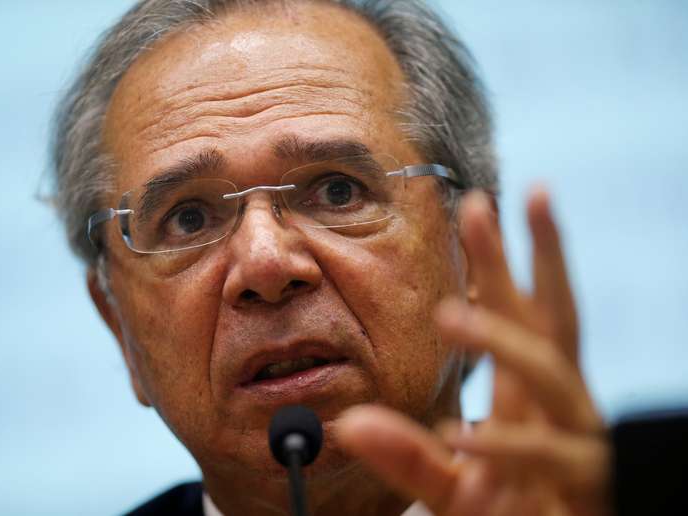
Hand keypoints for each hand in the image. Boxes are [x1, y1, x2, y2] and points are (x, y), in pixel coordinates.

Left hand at [336, 188, 611, 515]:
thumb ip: (405, 454)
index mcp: (528, 395)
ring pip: (552, 375)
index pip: (522, 311)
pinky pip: (546, 457)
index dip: (502, 259)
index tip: (474, 204)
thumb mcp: (449, 484)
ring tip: (448, 315)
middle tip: (486, 205)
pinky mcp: (581, 489)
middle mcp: (558, 407)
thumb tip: (349, 424)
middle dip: (531, 255)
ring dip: (501, 341)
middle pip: (553, 317)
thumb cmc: (508, 514)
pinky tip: (461, 433)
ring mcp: (575, 443)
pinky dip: (505, 445)